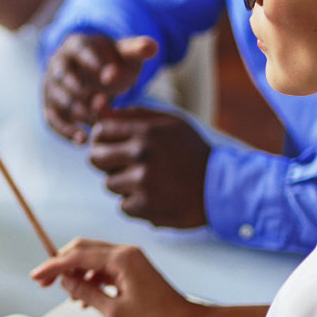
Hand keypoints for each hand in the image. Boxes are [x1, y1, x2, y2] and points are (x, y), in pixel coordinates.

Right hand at [30, 239, 203, 316]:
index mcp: (121, 258)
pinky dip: (90, 277)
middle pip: (82, 249)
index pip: (77, 257)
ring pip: (92, 258)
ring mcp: (130, 258)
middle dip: (61, 264)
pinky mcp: (133, 267)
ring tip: (65, 293)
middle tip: (45, 281)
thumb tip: (66, 283)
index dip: (53, 266)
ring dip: (75, 272)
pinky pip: (104, 266)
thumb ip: (86, 293)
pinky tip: (84, 295)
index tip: (37, 276)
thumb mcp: (114, 311)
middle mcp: (125, 252)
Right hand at [41, 32, 157, 142]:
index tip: (113, 78)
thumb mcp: (125, 54)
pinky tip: (83, 140)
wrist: (95, 73)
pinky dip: (65, 131)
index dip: (95, 64)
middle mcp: (57, 64)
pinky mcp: (50, 106)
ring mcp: (51, 86)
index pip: (80, 51)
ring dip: (77, 113)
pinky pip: (52, 119)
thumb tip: (153, 47)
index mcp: (75, 45)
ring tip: (98, 124)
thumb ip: (138, 49)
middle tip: (105, 104)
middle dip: (83, 92)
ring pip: (58, 100)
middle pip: (64, 78)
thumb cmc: (112, 61)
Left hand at [87, 107, 209, 227]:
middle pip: (95, 158)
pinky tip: (154, 196)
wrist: (221, 186)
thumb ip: (134, 114)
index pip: (100, 131)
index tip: (113, 145)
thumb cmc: (191, 151)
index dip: (103, 139)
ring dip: (123, 184)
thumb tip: (99, 110)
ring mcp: (143, 182)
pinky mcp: (146, 206)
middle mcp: (142, 154)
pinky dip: (135, 204)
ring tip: (147, 181)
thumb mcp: (169, 122)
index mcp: (146, 131)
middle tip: (124, 165)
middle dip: (106, 161)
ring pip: (109, 183)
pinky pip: (123, 205)